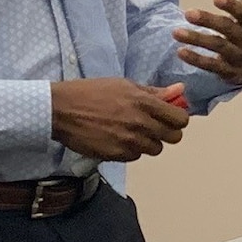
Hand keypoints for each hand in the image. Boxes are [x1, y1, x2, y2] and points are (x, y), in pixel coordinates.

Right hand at [51, 78, 189, 161]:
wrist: (61, 110)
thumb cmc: (91, 92)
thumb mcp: (124, 85)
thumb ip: (154, 92)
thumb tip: (179, 90)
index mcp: (145, 102)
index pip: (180, 119)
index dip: (178, 119)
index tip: (170, 117)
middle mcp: (140, 123)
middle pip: (174, 138)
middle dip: (167, 132)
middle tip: (155, 127)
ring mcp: (129, 141)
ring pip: (155, 149)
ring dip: (148, 142)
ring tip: (132, 132)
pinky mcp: (116, 154)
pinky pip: (135, 156)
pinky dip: (131, 150)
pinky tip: (118, 139)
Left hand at [174, 0, 241, 85]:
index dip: (231, 7)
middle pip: (229, 31)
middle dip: (208, 21)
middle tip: (187, 13)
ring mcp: (238, 58)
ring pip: (218, 48)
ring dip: (197, 39)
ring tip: (175, 32)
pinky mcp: (227, 72)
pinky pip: (212, 66)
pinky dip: (196, 59)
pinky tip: (180, 51)